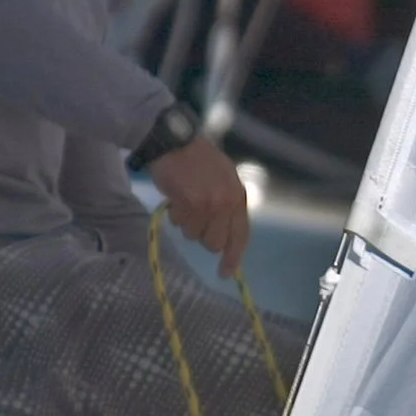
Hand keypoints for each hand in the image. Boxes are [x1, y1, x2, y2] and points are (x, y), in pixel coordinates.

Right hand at [149, 136, 249, 277]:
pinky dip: (175, 214)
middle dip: (202, 235)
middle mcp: (226, 202)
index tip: (226, 273)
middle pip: (214, 243)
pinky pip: (179, 223)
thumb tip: (225, 240)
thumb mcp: (223, 179)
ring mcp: (208, 204)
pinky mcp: (188, 203)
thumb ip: (227, 206)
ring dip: (187, 222)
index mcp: (238, 196)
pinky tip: (176, 196)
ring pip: (194, 235)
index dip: (233, 256)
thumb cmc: (197, 160)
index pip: (240, 235)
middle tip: (194, 216)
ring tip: (185, 199)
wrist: (174, 141)